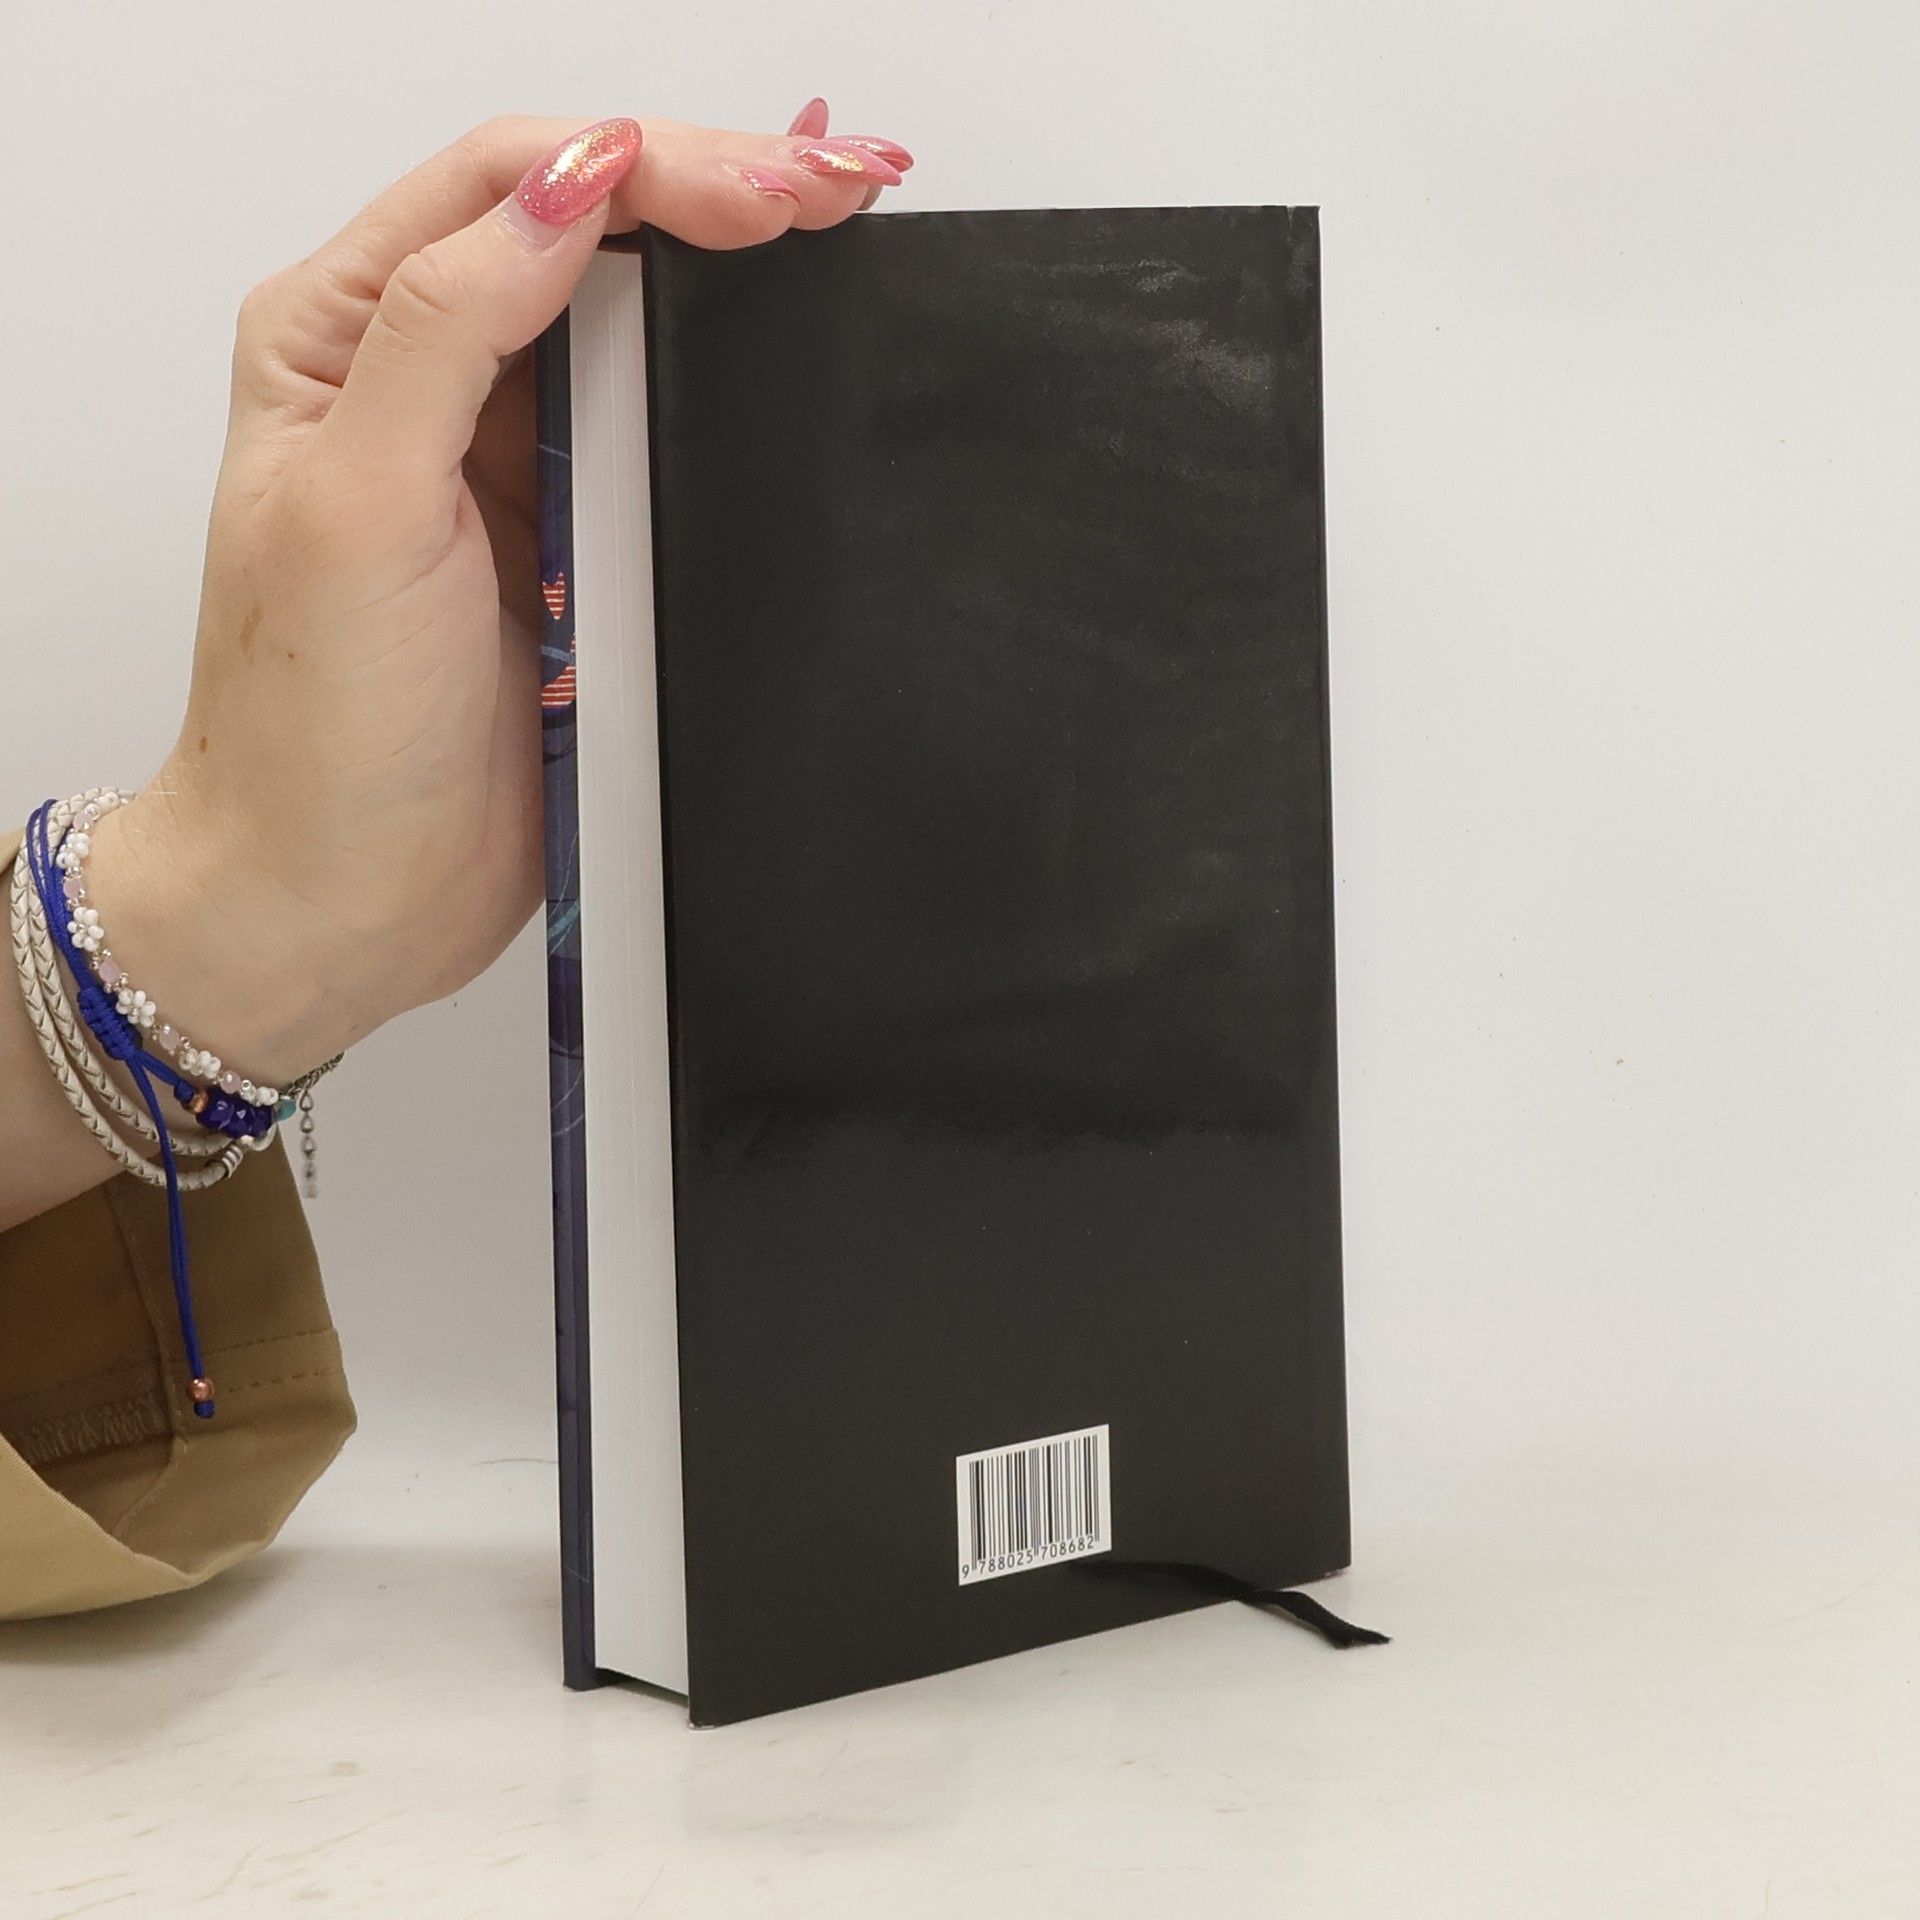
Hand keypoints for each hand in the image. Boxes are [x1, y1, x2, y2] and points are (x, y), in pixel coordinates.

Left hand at [88, 105, 911, 1083]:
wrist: (343, 896)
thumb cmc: (313, 728)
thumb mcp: (358, 505)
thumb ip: (449, 331)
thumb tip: (567, 193)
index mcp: (343, 337)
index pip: (509, 185)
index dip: (650, 165)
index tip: (769, 196)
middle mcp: (426, 381)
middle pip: (583, 227)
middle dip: (715, 188)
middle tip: (835, 191)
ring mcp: (510, 463)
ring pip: (631, 326)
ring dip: (732, 279)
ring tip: (828, 232)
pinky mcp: (574, 544)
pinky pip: (660, 440)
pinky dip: (726, 389)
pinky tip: (781, 352)